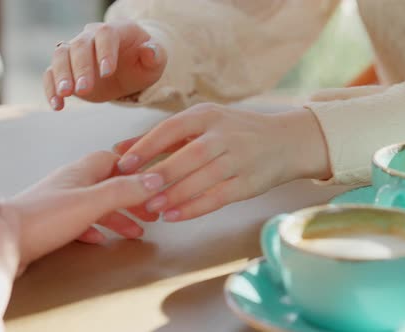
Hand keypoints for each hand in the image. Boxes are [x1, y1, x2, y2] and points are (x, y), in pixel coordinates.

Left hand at [5, 151, 163, 267]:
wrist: (3, 239)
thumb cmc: (44, 218)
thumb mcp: (91, 203)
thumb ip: (123, 191)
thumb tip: (155, 179)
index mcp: (82, 171)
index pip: (114, 159)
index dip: (135, 168)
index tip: (153, 180)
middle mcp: (71, 182)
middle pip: (109, 184)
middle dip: (131, 198)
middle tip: (151, 212)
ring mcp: (60, 202)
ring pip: (98, 205)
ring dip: (118, 217)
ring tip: (137, 231)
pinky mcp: (51, 222)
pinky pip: (81, 221)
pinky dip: (97, 229)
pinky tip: (102, 239)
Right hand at [44, 21, 166, 109]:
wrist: (128, 70)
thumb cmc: (143, 63)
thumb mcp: (155, 62)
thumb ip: (155, 55)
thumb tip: (149, 51)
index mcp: (115, 31)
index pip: (105, 34)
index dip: (105, 52)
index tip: (108, 73)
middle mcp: (91, 36)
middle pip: (79, 45)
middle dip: (81, 68)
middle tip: (84, 89)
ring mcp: (75, 51)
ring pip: (60, 55)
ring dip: (61, 75)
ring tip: (66, 94)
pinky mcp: (66, 70)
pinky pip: (51, 74)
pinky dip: (50, 88)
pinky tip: (57, 105)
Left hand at [114, 103, 330, 221]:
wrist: (286, 141)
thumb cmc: (233, 132)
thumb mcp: (201, 125)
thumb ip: (161, 138)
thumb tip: (118, 151)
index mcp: (207, 115)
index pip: (172, 128)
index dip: (146, 146)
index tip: (123, 163)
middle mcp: (224, 134)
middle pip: (189, 154)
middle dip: (161, 173)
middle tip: (136, 189)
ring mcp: (240, 158)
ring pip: (204, 178)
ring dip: (175, 194)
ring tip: (151, 207)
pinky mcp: (250, 182)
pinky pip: (219, 197)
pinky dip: (195, 208)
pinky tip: (174, 216)